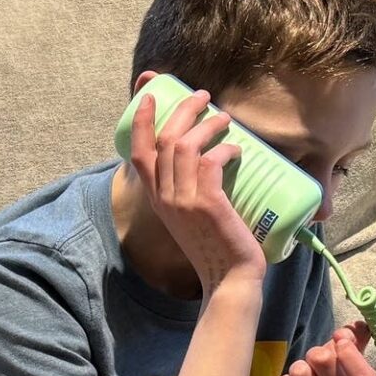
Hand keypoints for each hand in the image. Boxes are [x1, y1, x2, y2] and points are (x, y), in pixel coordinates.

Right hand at [127, 81, 267, 291]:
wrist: (228, 279)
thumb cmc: (216, 248)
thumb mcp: (191, 217)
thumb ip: (189, 192)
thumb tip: (207, 161)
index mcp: (157, 200)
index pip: (138, 153)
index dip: (142, 121)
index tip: (150, 96)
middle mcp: (165, 198)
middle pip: (164, 139)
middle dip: (183, 110)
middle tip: (203, 96)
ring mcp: (183, 200)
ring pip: (185, 145)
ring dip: (207, 124)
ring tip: (225, 118)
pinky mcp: (207, 204)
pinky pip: (211, 161)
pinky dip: (225, 149)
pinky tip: (237, 150)